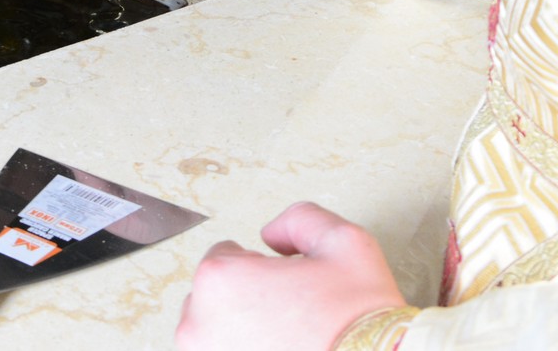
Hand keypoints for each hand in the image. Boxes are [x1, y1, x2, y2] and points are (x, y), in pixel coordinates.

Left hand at [175, 203, 405, 350]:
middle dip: (248, 300)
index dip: (263, 266)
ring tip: (290, 341)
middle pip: (214, 297)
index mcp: (220, 279)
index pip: (226, 256)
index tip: (289, 285)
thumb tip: (271, 234)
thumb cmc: (358, 323)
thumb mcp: (344, 242)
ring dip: (243, 334)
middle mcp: (199, 324)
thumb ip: (300, 220)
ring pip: (216, 335)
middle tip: (293, 315)